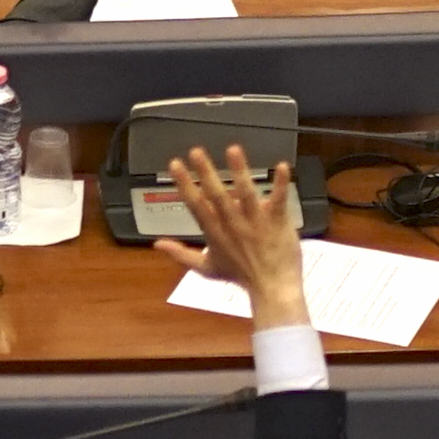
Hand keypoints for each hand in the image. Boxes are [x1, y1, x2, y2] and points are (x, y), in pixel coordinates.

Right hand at [151, 142, 307, 330]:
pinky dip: (280, 184)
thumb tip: (157, 245)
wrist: (272, 289)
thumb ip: (181, 254)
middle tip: (196, 151)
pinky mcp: (277, 221)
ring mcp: (256, 221)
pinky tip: (281, 166)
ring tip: (233, 149)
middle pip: (217, 195)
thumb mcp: (206, 268)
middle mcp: (233, 224)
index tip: (175, 164)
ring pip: (246, 194)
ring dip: (240, 172)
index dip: (185, 184)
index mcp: (215, 232)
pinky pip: (278, 200)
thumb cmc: (240, 276)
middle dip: (206, 173)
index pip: (196, 205)